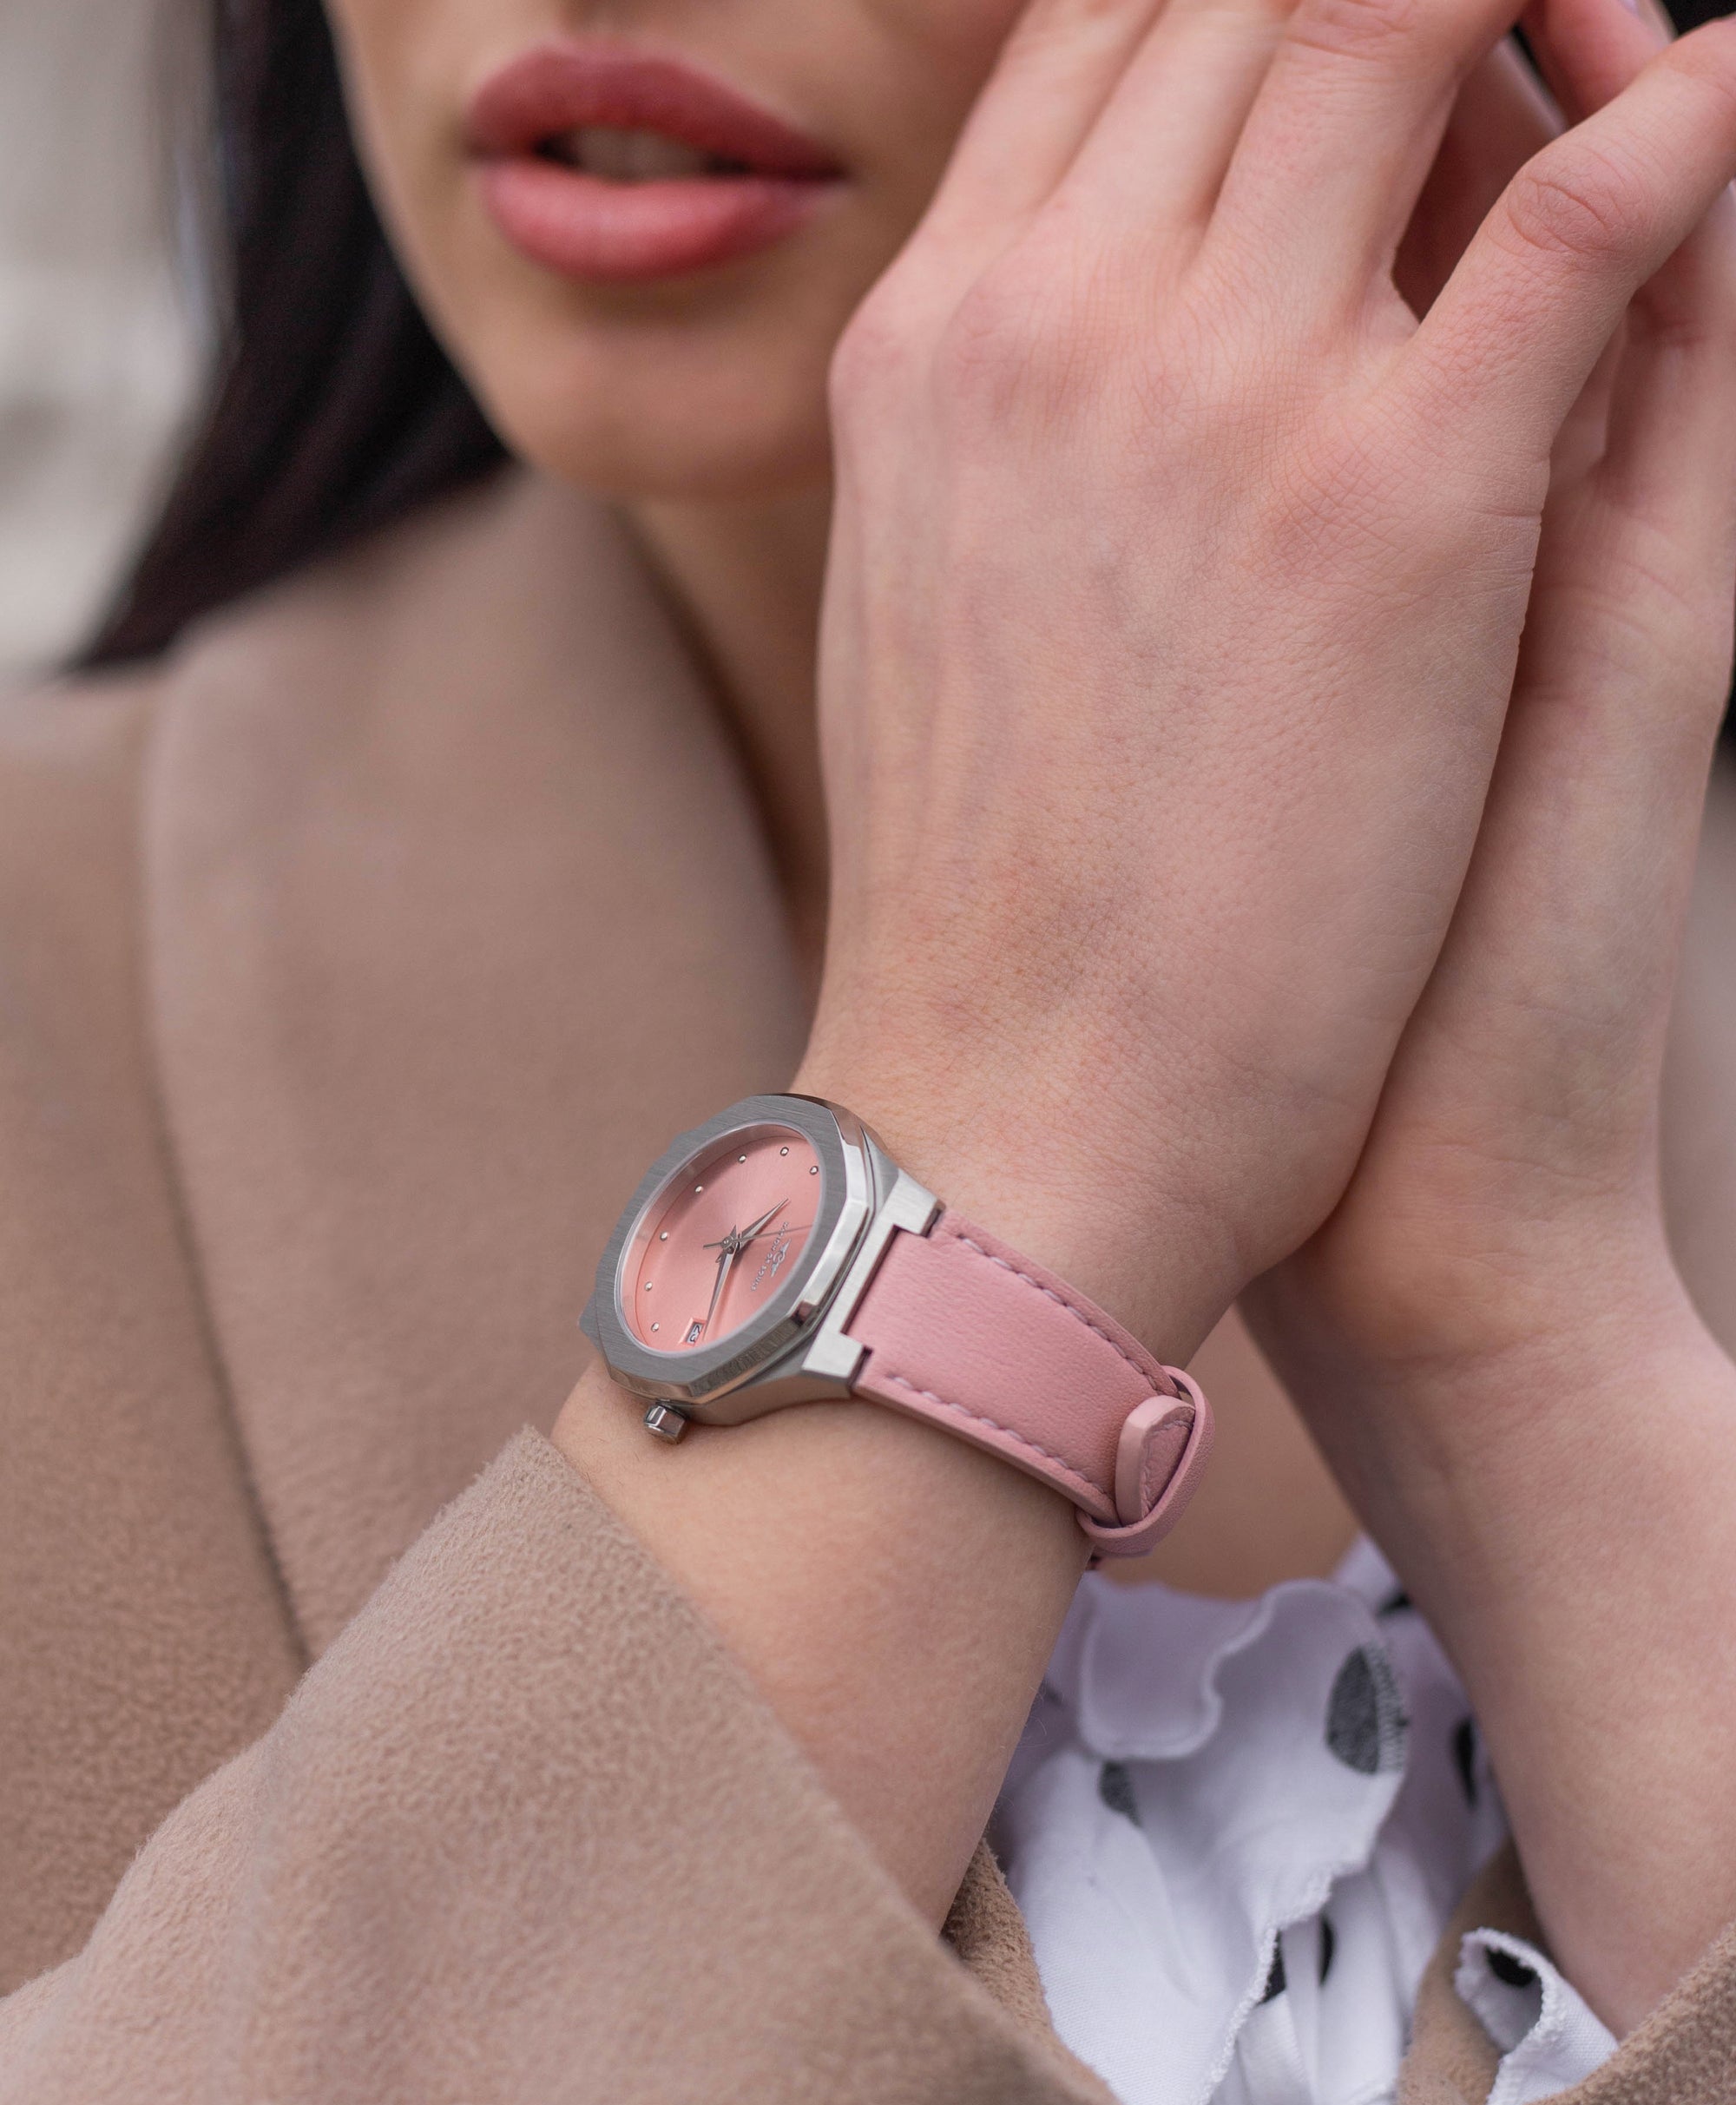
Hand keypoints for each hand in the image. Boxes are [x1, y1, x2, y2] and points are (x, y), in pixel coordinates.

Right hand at [802, 0, 1735, 1364]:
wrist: (1005, 1128)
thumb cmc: (977, 915)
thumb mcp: (927, 624)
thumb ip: (1002, 444)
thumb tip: (1053, 347)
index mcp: (927, 348)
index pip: (1096, 34)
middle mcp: (1046, 316)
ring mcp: (1213, 391)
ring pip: (1392, 23)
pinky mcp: (1388, 505)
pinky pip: (1584, 223)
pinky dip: (1685, 126)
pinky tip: (1731, 86)